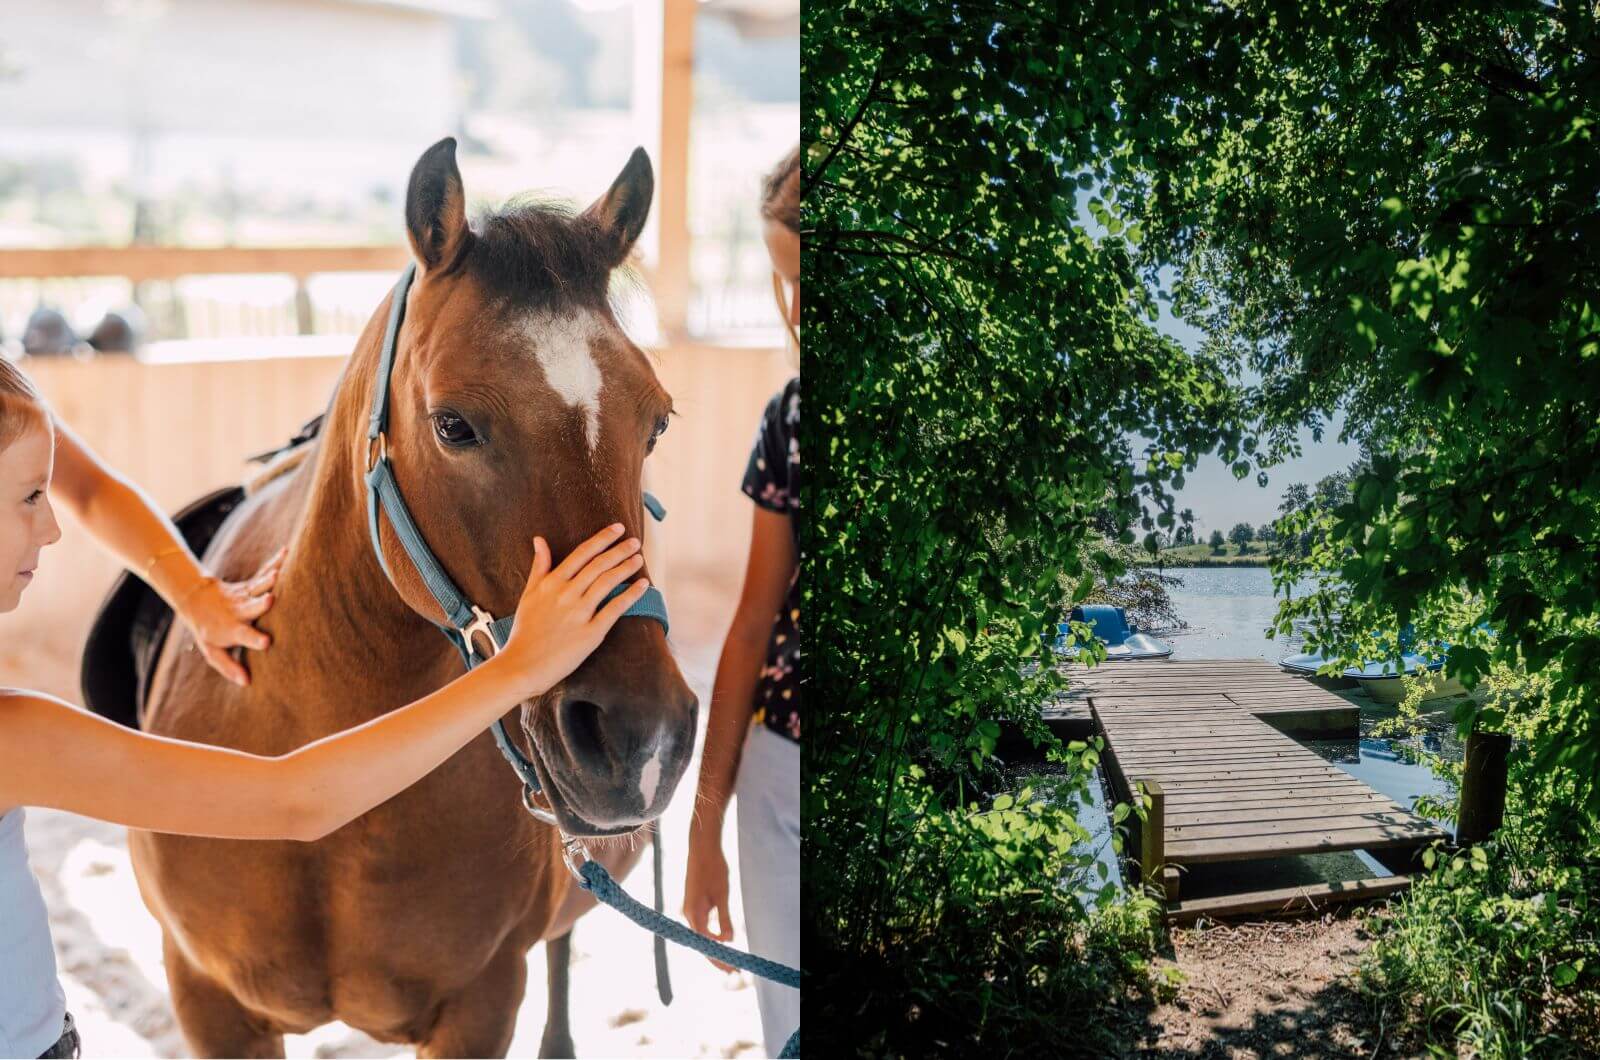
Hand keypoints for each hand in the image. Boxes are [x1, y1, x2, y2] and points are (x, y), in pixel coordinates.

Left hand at [180, 546, 285, 686]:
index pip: (243, 635)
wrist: (196, 599)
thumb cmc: (208, 630)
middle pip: (250, 607)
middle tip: (271, 600)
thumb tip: (246, 683)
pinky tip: (288, 552)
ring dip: (268, 579)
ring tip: (279, 573)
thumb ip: (228, 666)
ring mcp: (244, 595)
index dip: (253, 639)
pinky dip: (276, 562)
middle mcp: (239, 611)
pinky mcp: (250, 584)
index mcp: (231, 629)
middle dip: (260, 604)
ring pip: (257, 587)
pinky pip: (264, 572)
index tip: (266, 642)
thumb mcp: (212, 651)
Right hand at [498, 525, 647, 695]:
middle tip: (635, 542)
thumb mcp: (528, 594)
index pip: (582, 553)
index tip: (617, 528)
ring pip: (607, 582)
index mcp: (551, 583)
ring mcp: (579, 613)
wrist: (522, 665)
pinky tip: (642, 585)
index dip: (602, 539)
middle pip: (598, 565)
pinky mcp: (590, 633)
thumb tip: (539, 540)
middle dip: (619, 550)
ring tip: (639, 559)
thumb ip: (539, 567)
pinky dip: (630, 595)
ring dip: (626, 568)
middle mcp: (566, 594)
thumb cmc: (524, 630)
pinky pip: (615, 609)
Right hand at [683, 819, 734, 971]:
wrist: (702, 848)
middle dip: (716, 957)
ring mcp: (689, 909)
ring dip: (714, 948)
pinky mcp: (693, 905)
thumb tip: (729, 941)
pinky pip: (701, 926)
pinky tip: (721, 941)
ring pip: (701, 935)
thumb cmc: (713, 868)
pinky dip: (711, 936)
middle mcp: (687, 914)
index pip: (705, 943)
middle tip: (733, 970)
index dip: (718, 957)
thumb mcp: (722, 894)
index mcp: (693, 913)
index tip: (730, 968)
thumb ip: (725, 918)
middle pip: (701, 942)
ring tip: (728, 960)